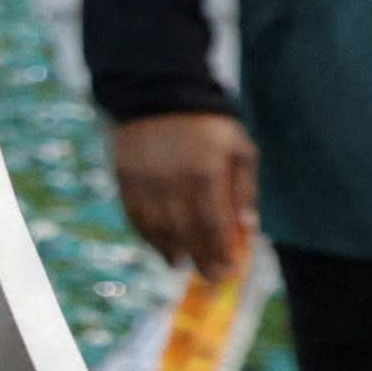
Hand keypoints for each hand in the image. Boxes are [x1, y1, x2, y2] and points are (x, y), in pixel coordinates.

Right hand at [110, 110, 258, 283]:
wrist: (159, 93)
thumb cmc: (208, 125)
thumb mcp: (240, 149)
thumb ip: (244, 190)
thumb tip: (246, 227)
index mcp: (205, 176)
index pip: (214, 227)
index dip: (221, 254)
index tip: (229, 272)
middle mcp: (172, 184)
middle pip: (186, 234)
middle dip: (200, 260)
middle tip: (210, 277)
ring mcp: (145, 183)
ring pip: (158, 230)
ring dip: (171, 252)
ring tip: (181, 264)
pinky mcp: (125, 180)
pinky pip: (135, 217)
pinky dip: (147, 236)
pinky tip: (159, 246)